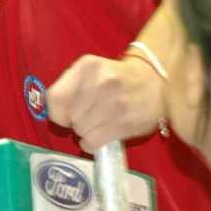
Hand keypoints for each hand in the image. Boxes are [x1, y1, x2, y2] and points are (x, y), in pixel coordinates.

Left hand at [46, 54, 164, 152]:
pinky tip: (101, 135)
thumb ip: (70, 88)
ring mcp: (114, 103)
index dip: (58, 111)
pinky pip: (92, 142)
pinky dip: (92, 143)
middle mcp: (100, 82)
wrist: (155, 80)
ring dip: (86, 132)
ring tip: (99, 123)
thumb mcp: (91, 71)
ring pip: (81, 131)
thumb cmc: (116, 77)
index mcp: (87, 66)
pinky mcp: (125, 123)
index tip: (68, 113)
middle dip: (75, 121)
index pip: (55, 98)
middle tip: (90, 115)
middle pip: (69, 117)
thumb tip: (56, 114)